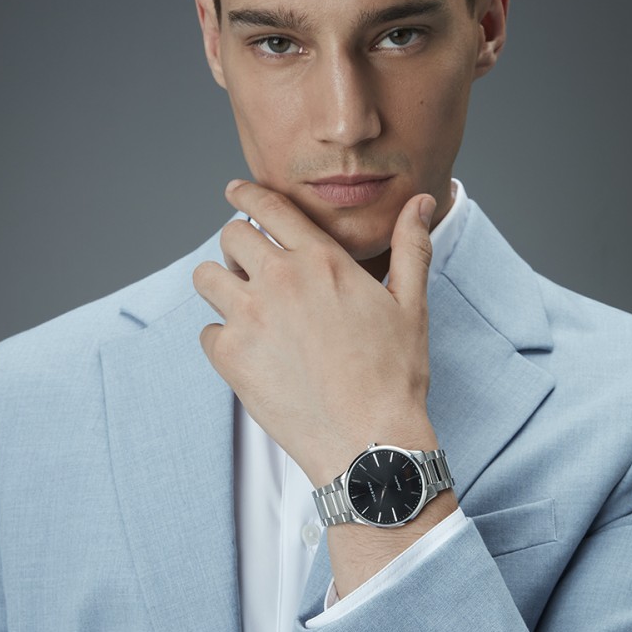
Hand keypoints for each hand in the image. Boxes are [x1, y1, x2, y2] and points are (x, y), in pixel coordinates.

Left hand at [192, 180, 439, 487]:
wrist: (368, 441)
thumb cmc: (394, 376)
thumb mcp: (411, 305)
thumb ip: (411, 246)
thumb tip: (424, 201)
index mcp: (321, 260)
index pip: (268, 206)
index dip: (246, 194)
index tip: (235, 191)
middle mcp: (280, 280)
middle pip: (230, 236)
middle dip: (237, 246)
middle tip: (249, 267)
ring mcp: (250, 317)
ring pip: (206, 277)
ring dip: (221, 286)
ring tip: (242, 308)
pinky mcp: (230, 356)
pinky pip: (207, 331)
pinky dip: (222, 338)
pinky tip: (251, 354)